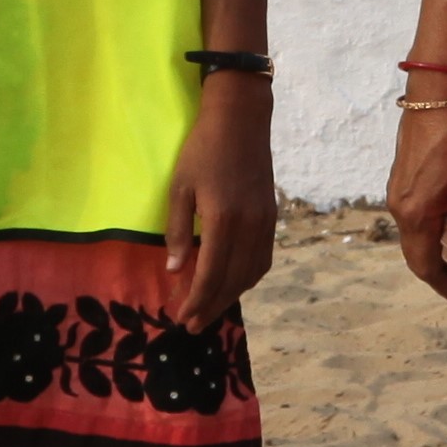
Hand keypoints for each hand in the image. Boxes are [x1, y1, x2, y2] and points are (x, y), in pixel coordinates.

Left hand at [158, 74, 276, 328]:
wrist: (242, 121)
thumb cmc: (202, 151)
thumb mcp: (179, 188)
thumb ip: (176, 231)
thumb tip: (174, 269)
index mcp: (223, 221)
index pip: (211, 275)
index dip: (197, 301)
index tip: (182, 318)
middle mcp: (249, 227)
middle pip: (233, 281)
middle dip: (213, 306)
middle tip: (194, 325)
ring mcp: (264, 222)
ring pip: (252, 273)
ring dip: (232, 295)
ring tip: (212, 308)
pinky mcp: (271, 216)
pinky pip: (263, 258)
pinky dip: (248, 277)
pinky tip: (234, 281)